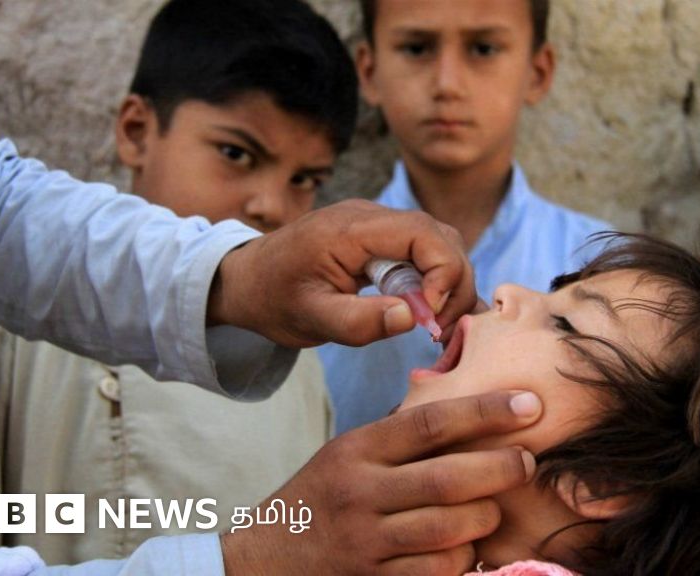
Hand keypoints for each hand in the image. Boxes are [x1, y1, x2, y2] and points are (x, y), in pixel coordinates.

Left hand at [207, 199, 475, 347]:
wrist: (246, 279)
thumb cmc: (273, 299)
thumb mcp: (309, 319)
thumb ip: (358, 321)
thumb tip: (412, 318)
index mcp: (351, 229)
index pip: (424, 235)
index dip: (443, 273)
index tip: (430, 316)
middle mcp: (370, 216)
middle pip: (441, 237)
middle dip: (453, 282)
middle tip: (439, 327)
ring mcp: (376, 223)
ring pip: (438, 243)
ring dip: (448, 282)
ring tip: (433, 323)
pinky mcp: (379, 237)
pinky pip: (422, 251)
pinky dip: (435, 279)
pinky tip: (430, 310)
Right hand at [221, 390, 542, 574]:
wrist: (264, 559)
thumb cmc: (322, 498)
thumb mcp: (348, 454)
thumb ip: (400, 437)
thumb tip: (473, 410)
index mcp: (357, 450)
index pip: (430, 422)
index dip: (486, 411)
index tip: (530, 404)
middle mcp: (359, 493)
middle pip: (447, 478)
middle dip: (500, 468)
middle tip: (528, 462)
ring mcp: (365, 542)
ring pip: (449, 529)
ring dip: (485, 519)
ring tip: (494, 509)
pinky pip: (436, 571)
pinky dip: (462, 560)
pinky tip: (466, 548)